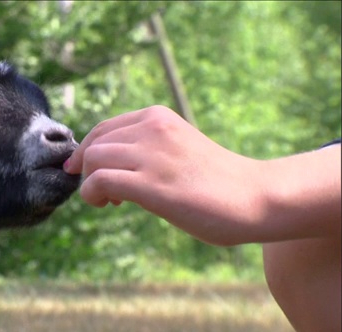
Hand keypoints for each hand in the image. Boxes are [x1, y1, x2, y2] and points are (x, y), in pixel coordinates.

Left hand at [64, 105, 340, 244]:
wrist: (255, 197)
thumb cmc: (218, 179)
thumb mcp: (178, 147)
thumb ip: (148, 148)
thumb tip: (109, 165)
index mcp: (157, 117)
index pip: (104, 128)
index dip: (88, 150)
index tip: (88, 171)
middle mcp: (152, 128)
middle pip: (95, 143)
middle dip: (86, 168)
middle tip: (100, 191)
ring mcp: (151, 155)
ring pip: (93, 159)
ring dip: (89, 182)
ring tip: (108, 201)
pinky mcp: (151, 184)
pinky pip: (100, 181)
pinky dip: (92, 194)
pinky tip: (109, 204)